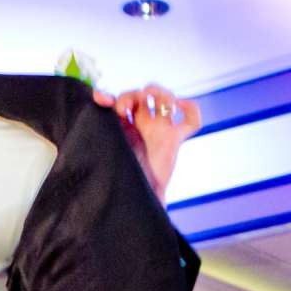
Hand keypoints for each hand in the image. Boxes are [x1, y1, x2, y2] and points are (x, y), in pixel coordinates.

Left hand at [95, 83, 200, 199]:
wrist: (135, 198)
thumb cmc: (118, 179)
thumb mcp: (105, 152)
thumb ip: (99, 132)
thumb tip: (99, 102)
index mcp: (121, 127)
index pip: (116, 100)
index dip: (109, 95)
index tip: (103, 101)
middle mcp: (139, 127)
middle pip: (141, 95)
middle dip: (132, 95)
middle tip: (123, 108)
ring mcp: (158, 131)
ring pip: (165, 99)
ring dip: (159, 92)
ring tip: (150, 97)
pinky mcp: (174, 139)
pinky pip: (190, 121)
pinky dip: (191, 108)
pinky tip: (180, 106)